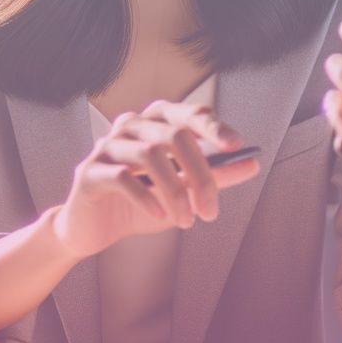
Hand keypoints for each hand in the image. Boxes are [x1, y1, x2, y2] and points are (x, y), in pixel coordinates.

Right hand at [51, 99, 258, 257]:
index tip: (237, 146)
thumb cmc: (142, 202)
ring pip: (150, 155)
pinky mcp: (89, 171)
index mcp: (156, 121)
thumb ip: (215, 176)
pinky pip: (123, 178)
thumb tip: (252, 163)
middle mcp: (130, 125)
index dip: (214, 127)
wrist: (96, 229)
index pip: (189, 113)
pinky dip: (148, 199)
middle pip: (174, 135)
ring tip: (185, 221)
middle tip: (211, 210)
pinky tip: (161, 216)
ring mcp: (107, 146)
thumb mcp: (184, 191)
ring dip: (175, 193)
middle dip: (199, 175)